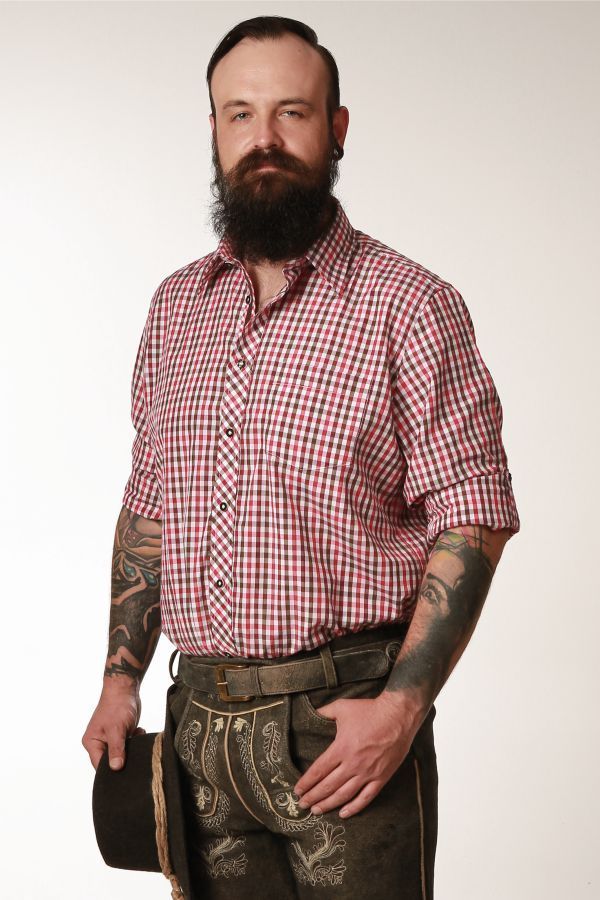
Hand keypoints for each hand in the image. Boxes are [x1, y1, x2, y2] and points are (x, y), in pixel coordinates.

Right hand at [82, 678, 144, 770]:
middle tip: (134, 751)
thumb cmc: (117, 705)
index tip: (125, 772)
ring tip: (135, 735)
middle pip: (111, 761)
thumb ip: (116, 749)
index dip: (111, 771)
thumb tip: (115, 768)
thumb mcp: (116, 730)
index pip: (99, 766)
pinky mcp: (121, 735)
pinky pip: (129, 745)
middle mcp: (99, 742)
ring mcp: (110, 739)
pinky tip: (139, 730)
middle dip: (124, 758)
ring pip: (122, 753)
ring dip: (132, 747)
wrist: (126, 688)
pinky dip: (136, 740)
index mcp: (92, 743)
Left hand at [293, 691, 423, 817]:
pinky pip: (366, 797)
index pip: (318, 771)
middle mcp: (353, 764)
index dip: (306, 783)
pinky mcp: (381, 777)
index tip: (297, 790)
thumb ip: (324, 712)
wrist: (398, 715)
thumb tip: (310, 713)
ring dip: (328, 804)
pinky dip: (354, 807)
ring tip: (317, 811)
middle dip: (313, 797)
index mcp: (341, 748)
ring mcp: (368, 773)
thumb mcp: (342, 707)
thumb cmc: (369, 710)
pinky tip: (344, 813)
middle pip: (328, 786)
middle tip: (303, 805)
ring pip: (344, 795)